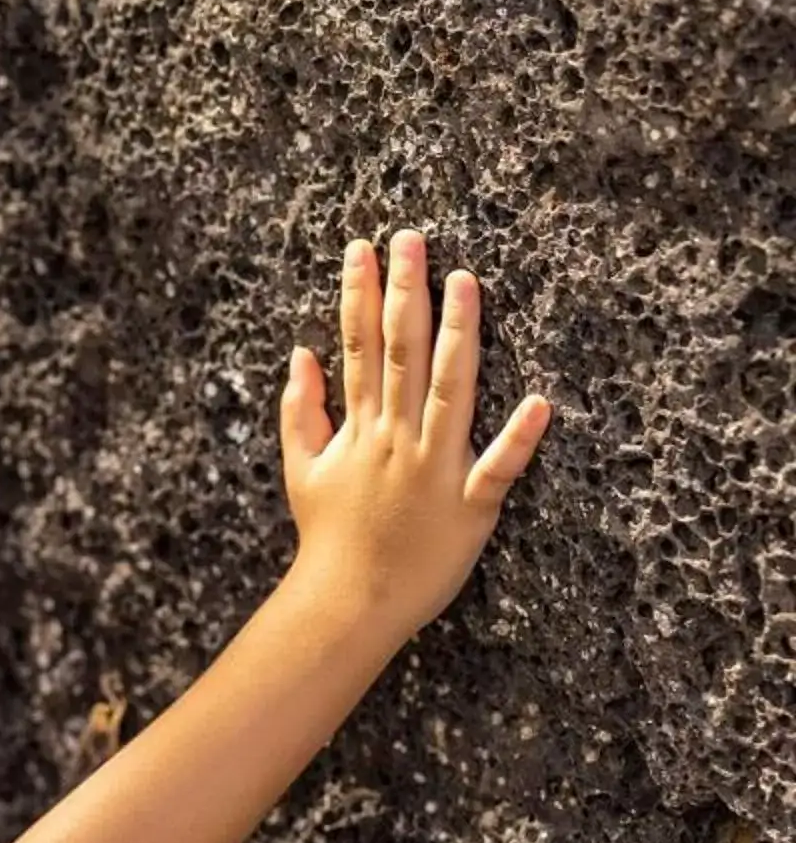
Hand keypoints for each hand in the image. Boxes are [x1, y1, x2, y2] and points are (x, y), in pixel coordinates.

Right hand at [281, 233, 550, 634]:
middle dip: (406, 291)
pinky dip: (518, 437)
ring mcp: (433, 468)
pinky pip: (498, 467)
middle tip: (414, 239)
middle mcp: (395, 438)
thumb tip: (301, 353)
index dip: (360, 294)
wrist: (349, 602)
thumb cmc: (330, 536)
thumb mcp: (302, 467)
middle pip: (401, 352)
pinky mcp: (470, 506)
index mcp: (359, 427)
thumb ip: (301, 408)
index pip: (358, 345)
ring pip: (448, 390)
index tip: (364, 248)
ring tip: (466, 283)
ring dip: (458, 335)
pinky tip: (541, 402)